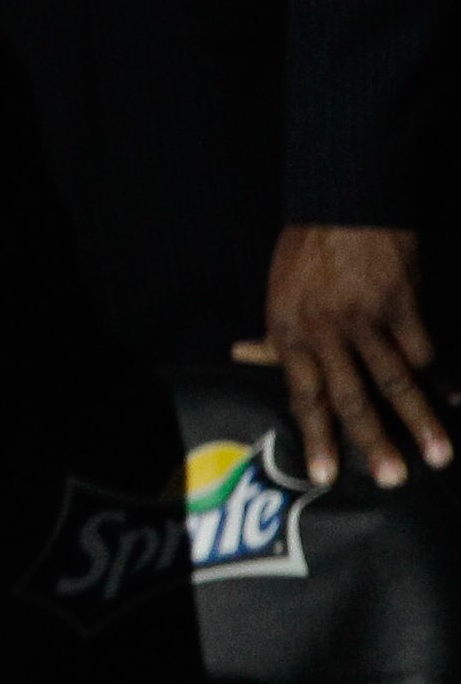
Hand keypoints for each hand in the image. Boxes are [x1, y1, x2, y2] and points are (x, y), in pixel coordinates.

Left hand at [236, 223, 446, 491]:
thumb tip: (243, 354)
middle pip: (352, 397)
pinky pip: (424, 349)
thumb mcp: (279, 294)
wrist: (343, 205)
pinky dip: (442, 375)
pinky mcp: (401, 304)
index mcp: (290, 334)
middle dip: (373, 442)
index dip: (317, 437)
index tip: (326, 474)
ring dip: (421, 419)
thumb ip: (276, 333)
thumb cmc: (307, 252)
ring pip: (397, 380)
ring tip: (440, 453)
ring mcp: (365, 319)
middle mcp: (325, 332)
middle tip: (393, 479)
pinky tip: (454, 396)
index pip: (304, 397)